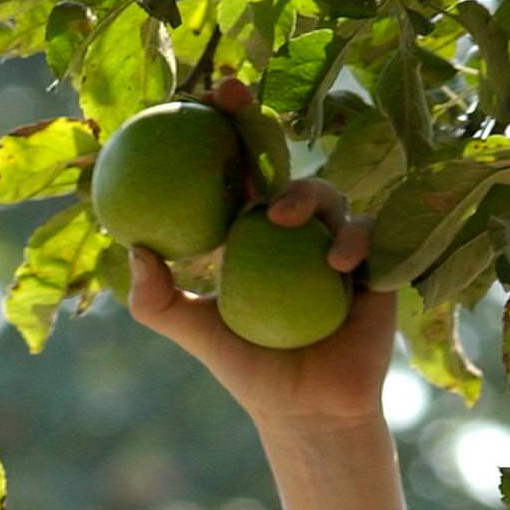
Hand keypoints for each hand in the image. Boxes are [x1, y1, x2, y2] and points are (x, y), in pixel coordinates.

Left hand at [123, 76, 398, 431]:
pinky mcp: (376, 264)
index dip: (220, 129)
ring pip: (326, 193)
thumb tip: (133, 249)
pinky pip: (369, 236)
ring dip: (306, 194)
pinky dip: (354, 242)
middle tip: (237, 106)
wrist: (310, 412)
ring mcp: (335, 240)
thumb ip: (158, 302)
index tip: (202, 97)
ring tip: (285, 219)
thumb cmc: (252, 372)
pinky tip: (337, 263)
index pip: (232, 170)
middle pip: (279, 161)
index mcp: (249, 232)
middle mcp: (294, 228)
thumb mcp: (198, 336)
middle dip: (260, 120)